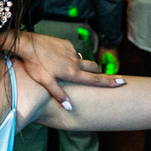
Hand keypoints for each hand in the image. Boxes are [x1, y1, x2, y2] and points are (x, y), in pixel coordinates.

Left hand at [0, 31, 125, 109]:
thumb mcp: (46, 82)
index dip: (109, 82)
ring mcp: (71, 51)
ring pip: (81, 59)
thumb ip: (59, 94)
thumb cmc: (35, 65)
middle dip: (97, 72)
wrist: (28, 44)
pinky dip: (69, 56)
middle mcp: (75, 61)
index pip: (95, 79)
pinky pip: (71, 51)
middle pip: (93, 68)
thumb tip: (70, 107)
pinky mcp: (65, 43)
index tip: (122, 82)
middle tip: (97, 76)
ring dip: (80, 65)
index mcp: (72, 73)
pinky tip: (58, 58)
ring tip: (70, 69)